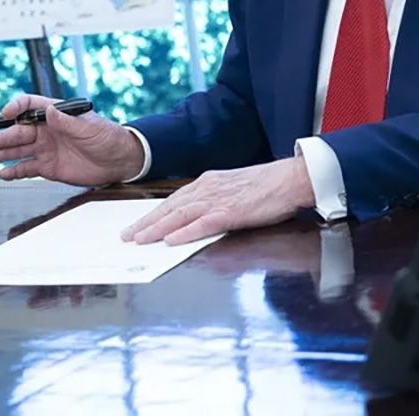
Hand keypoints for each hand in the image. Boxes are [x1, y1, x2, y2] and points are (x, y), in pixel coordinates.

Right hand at [0, 93, 143, 185]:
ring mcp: (46, 149)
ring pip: (19, 149)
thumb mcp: (89, 127)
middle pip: (19, 130)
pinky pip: (26, 168)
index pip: (30, 106)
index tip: (6, 114)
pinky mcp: (49, 167)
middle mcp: (47, 131)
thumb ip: (67, 121)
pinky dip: (13, 171)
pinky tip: (3, 173)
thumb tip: (48, 110)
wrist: (120, 161)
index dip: (16, 108)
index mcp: (56, 115)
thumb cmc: (108, 138)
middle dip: (3, 136)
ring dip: (3, 152)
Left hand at [120, 157, 315, 245]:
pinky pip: (204, 223)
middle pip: (170, 207)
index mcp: (209, 182)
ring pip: (180, 215)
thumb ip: (216, 202)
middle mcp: (209, 189)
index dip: (153, 214)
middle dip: (146, 223)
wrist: (293, 178)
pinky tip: (171, 240)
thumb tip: (201, 218)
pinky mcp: (232, 212)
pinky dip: (185, 232)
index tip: (137, 225)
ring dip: (156, 228)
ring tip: (139, 240)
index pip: (174, 200)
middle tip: (126, 236)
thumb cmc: (269, 185)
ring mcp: (219, 200)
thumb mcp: (235, 189)